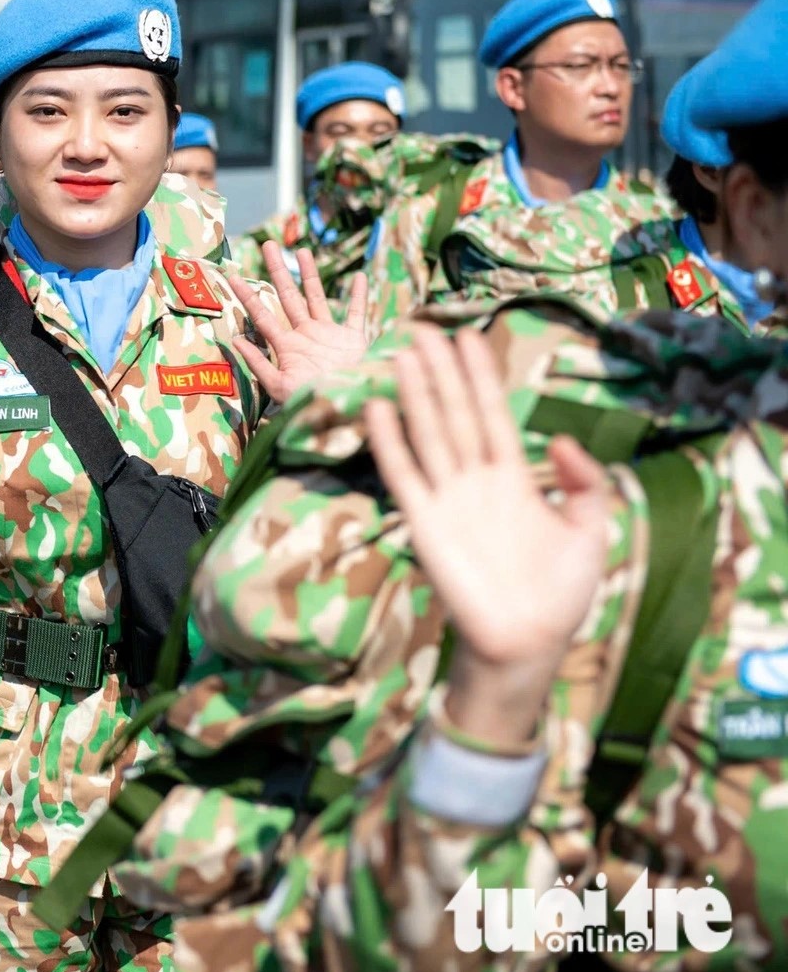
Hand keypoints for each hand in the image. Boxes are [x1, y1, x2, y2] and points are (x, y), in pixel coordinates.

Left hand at [230, 243, 369, 402]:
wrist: (346, 413)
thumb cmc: (311, 404)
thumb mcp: (279, 387)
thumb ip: (259, 364)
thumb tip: (236, 339)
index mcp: (287, 346)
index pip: (262, 315)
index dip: (247, 296)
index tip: (231, 276)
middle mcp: (306, 336)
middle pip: (288, 296)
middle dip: (277, 271)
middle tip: (267, 245)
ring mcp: (329, 336)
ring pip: (317, 298)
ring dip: (310, 276)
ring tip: (302, 251)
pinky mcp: (354, 340)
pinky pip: (356, 314)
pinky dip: (358, 297)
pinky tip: (359, 277)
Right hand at [364, 327, 612, 747]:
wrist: (528, 642)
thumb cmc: (561, 593)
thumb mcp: (592, 532)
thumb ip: (586, 485)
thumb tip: (564, 439)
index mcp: (514, 479)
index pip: (494, 415)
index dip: (482, 378)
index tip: (470, 338)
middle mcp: (476, 481)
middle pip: (456, 414)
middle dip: (442, 372)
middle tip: (424, 329)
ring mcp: (448, 499)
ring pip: (430, 434)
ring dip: (416, 394)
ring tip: (402, 354)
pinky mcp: (424, 523)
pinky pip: (403, 474)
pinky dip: (390, 441)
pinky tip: (380, 407)